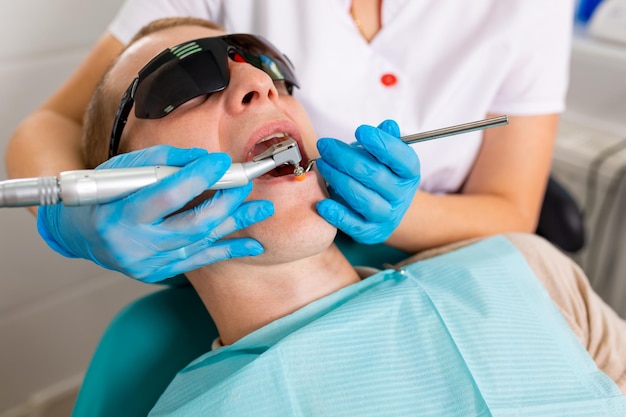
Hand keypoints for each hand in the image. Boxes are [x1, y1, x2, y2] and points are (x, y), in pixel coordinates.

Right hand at [37, 145, 273, 282]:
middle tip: (245, 183)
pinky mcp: (157, 272)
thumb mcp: (124, 169)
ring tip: (262, 209)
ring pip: (201, 242)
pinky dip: (227, 250)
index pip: (168, 195)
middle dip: (226, 202)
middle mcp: (135, 244)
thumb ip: (165, 161)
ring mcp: (147, 263)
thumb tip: (204, 160)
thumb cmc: (102, 194)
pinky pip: (199, 260)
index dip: (199, 177)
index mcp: (121, 214)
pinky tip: (253, 245)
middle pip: (193, 224)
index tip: (223, 162)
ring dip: (235, 224)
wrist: (80, 232)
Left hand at [315, 120, 420, 243]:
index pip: (401, 158)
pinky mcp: (370, 232)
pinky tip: (322, 203)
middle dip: (346, 158)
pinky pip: (353, 225)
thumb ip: (385, 140)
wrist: (383, 209)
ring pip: (363, 199)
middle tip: (325, 145)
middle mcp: (402, 196)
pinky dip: (337, 215)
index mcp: (409, 173)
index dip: (381, 143)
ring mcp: (387, 216)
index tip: (360, 130)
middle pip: (375, 176)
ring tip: (322, 165)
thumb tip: (389, 125)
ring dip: (338, 180)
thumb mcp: (385, 156)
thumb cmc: (380, 174)